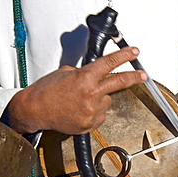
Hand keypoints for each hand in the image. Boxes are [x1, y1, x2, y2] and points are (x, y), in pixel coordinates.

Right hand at [9, 47, 146, 134]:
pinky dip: (94, 112)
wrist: (35, 111)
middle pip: (119, 83)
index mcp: (84, 78)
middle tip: (142, 75)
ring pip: (106, 101)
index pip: (109, 63)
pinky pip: (100, 115)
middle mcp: (91, 94)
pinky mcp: (91, 123)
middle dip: (134, 77)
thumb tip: (95, 74)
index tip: (134, 53)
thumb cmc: (47, 92)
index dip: (124, 56)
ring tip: (80, 101)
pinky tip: (80, 110)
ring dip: (98, 100)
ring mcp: (92, 110)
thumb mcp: (65, 73)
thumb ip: (84, 73)